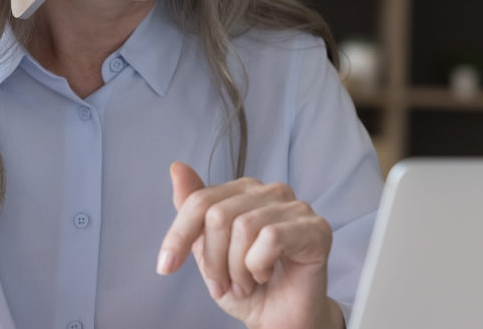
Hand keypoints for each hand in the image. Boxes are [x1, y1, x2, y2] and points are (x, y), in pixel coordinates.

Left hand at [157, 163, 343, 328]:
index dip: (178, 235)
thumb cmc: (248, 285)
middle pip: (219, 215)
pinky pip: (271, 238)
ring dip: (237, 269)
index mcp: (244, 191)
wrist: (280, 319)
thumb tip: (177, 168)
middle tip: (224, 284)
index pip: (201, 200)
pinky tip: (267, 274)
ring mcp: (297, 207)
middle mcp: (271, 192)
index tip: (165, 266)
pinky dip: (260, 266)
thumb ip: (193, 210)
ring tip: (247, 283)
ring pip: (244, 227)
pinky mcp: (316, 228)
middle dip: (213, 261)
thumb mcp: (207, 251)